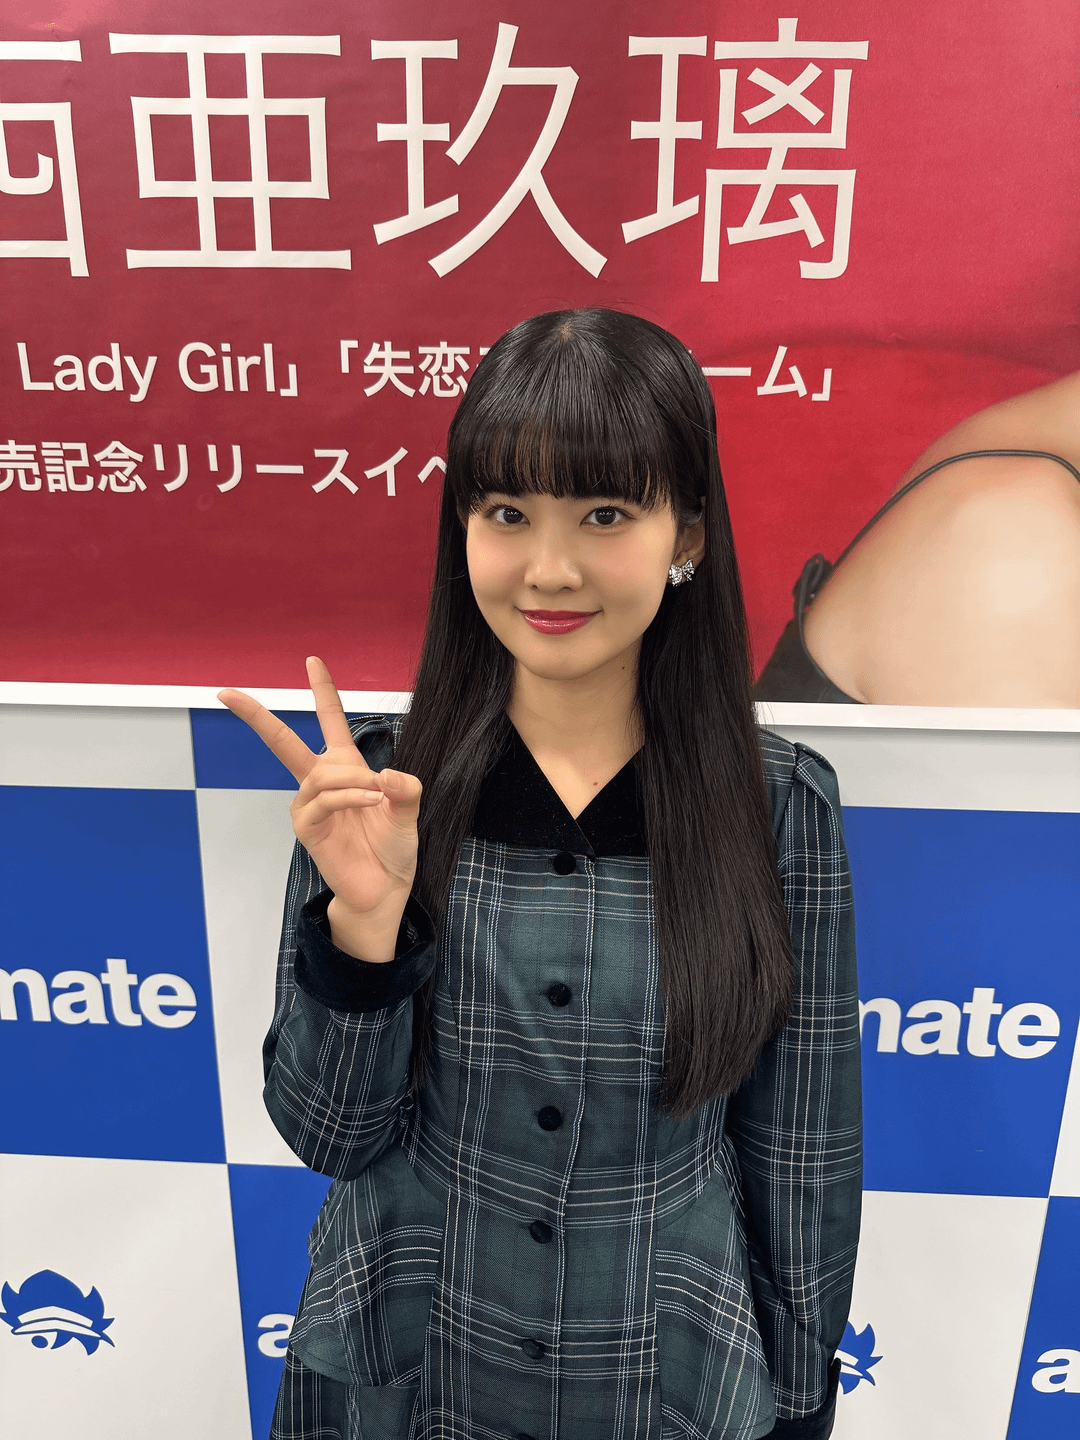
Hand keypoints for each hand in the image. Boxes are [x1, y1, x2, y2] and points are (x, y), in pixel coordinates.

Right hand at [217, 657, 421, 960]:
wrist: (385, 888)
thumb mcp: (408, 809)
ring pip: (322, 774)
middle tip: (225, 693)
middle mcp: (321, 782)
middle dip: (255, 715)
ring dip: (353, 781)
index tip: (312, 659)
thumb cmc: (392, 846)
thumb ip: (405, 787)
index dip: (323, 690)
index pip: (330, 721)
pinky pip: (323, 800)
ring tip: (377, 796)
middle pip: (282, 742)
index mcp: (346, 768)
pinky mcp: (307, 828)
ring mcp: (310, 805)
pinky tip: (370, 802)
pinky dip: (349, 796)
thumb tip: (384, 774)